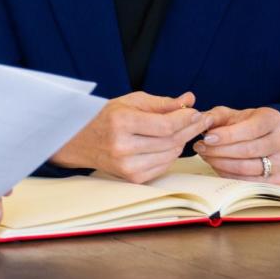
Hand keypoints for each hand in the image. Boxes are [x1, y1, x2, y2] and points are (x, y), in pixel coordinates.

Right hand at [50, 91, 213, 183]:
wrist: (79, 141)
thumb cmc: (105, 118)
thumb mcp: (130, 102)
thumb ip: (161, 103)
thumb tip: (189, 101)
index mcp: (121, 122)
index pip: (165, 125)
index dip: (186, 119)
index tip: (197, 113)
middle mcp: (123, 146)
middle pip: (171, 141)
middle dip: (189, 129)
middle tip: (200, 121)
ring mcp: (126, 165)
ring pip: (170, 155)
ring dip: (181, 142)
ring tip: (182, 131)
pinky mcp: (131, 178)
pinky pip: (163, 167)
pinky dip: (171, 155)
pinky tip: (169, 145)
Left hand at [194, 106, 279, 183]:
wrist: (259, 138)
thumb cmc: (241, 125)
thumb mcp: (227, 115)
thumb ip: (214, 117)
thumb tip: (200, 121)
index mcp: (273, 119)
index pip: (251, 129)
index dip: (228, 135)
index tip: (207, 138)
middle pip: (249, 150)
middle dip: (220, 150)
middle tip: (201, 148)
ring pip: (249, 168)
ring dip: (222, 163)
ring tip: (206, 156)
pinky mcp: (279, 179)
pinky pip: (251, 182)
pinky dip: (229, 175)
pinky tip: (217, 166)